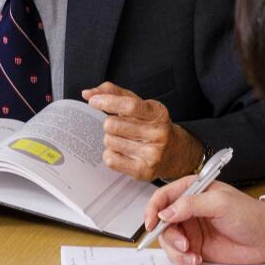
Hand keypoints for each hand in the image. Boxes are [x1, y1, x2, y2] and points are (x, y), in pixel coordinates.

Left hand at [83, 82, 200, 181]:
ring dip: (111, 139)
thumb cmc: (152, 125)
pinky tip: (123, 152)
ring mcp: (152, 154)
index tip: (93, 101)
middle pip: (113, 125)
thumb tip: (88, 93)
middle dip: (109, 124)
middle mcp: (158, 133)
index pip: (129, 106)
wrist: (176, 152)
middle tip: (120, 126)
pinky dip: (111, 155)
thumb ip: (115, 94)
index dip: (107, 101)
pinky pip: (110, 159)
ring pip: (109, 142)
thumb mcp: (140, 105)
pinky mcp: (143, 171)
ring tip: (125, 140)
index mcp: (157, 113)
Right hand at [143, 178, 264, 264]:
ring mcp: (191, 229)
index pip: (163, 197)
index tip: (151, 223)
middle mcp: (188, 210)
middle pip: (161, 222)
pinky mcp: (195, 247)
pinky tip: (197, 259)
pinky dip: (183, 259)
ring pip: (167, 240)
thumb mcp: (220, 202)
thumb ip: (190, 205)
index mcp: (192, 191)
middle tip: (182, 243)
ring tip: (192, 254)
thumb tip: (165, 212)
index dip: (152, 209)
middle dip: (167, 235)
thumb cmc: (249, 214)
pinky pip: (178, 254)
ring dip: (176, 250)